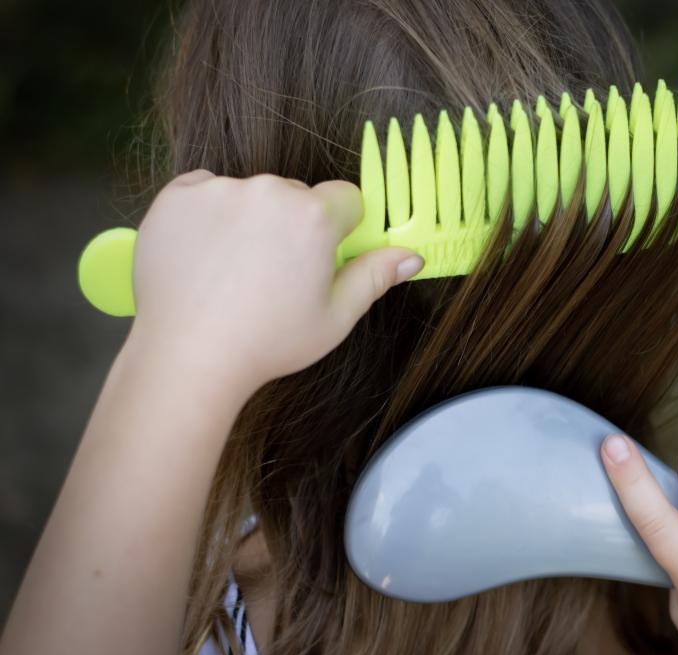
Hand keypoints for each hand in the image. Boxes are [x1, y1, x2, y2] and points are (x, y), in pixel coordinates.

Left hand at [127, 170, 423, 393]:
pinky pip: (206, 191)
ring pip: (251, 193)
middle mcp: (269, 191)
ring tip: (234, 271)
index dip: (338, 229)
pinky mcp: (178, 195)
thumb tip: (412, 257)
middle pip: (296, 194)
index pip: (345, 198)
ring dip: (250, 219)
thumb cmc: (267, 343)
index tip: (319, 258)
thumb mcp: (334, 318)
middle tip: (273, 274)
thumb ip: (374, 277)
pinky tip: (207, 257)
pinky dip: (208, 215)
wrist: (187, 356)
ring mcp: (220, 189)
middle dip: (292, 224)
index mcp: (315, 217)